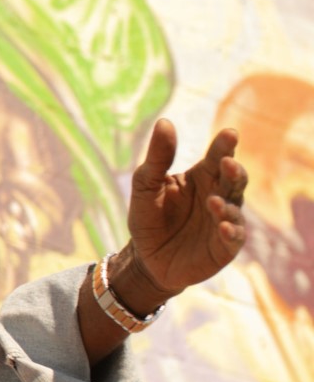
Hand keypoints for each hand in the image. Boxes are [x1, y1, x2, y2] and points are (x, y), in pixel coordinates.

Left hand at [124, 118, 248, 297]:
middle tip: (226, 164)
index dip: (224, 146)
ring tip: (212, 202)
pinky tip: (223, 227)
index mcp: (203, 176)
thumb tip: (165, 122)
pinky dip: (230, 231)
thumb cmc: (149, 218)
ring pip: (235, 207)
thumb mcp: (145, 186)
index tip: (229, 133)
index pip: (218, 156)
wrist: (146, 259)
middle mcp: (220, 194)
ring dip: (226, 204)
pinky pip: (233, 237)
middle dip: (233, 171)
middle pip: (234, 178)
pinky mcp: (225, 245)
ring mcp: (225, 219)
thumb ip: (157, 157)